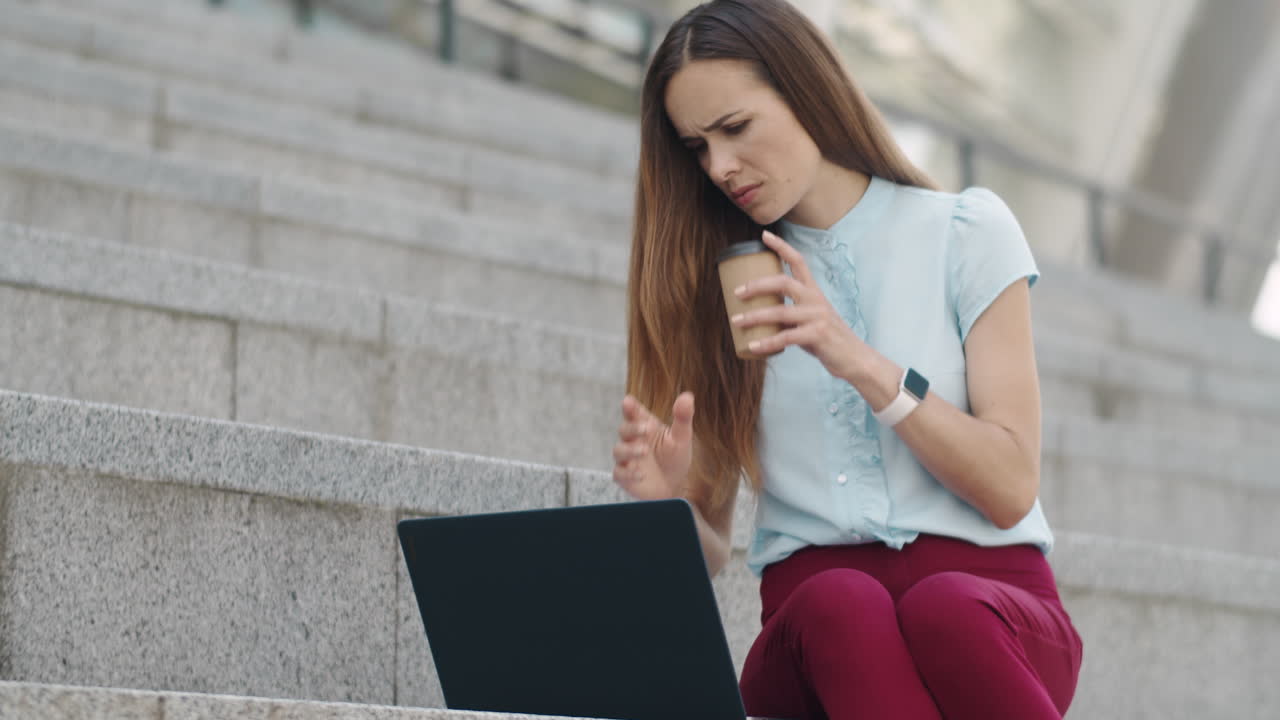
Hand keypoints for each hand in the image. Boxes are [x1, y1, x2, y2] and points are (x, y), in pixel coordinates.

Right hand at [612, 392, 694, 501]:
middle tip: (646, 429)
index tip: (628, 402)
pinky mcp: (625, 476)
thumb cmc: (676, 457)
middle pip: (624, 429)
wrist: (676, 486)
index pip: (634, 413)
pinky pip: (619, 473)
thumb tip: (687, 396)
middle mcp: (633, 440)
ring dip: (630, 450)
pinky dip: (628, 473)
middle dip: (632, 428)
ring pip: (618, 451)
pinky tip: (641, 474)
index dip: (630, 407)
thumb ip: (683, 417)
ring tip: (644, 451)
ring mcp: (627, 459)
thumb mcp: (682, 437)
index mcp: (645, 426)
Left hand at [732, 229, 867, 380]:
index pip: (798, 261)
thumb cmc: (828, 339)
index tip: (764, 235)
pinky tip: (753, 346)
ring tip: (736, 321)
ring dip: (754, 316)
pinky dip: (767, 342)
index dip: (781, 247)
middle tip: (736, 292)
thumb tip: (761, 315)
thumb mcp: (811, 319)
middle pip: (784, 282)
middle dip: (757, 285)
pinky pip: (786, 337)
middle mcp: (816, 300)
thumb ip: (791, 314)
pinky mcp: (817, 335)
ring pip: (780, 312)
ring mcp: (817, 317)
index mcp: (813, 292)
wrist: (854, 358)